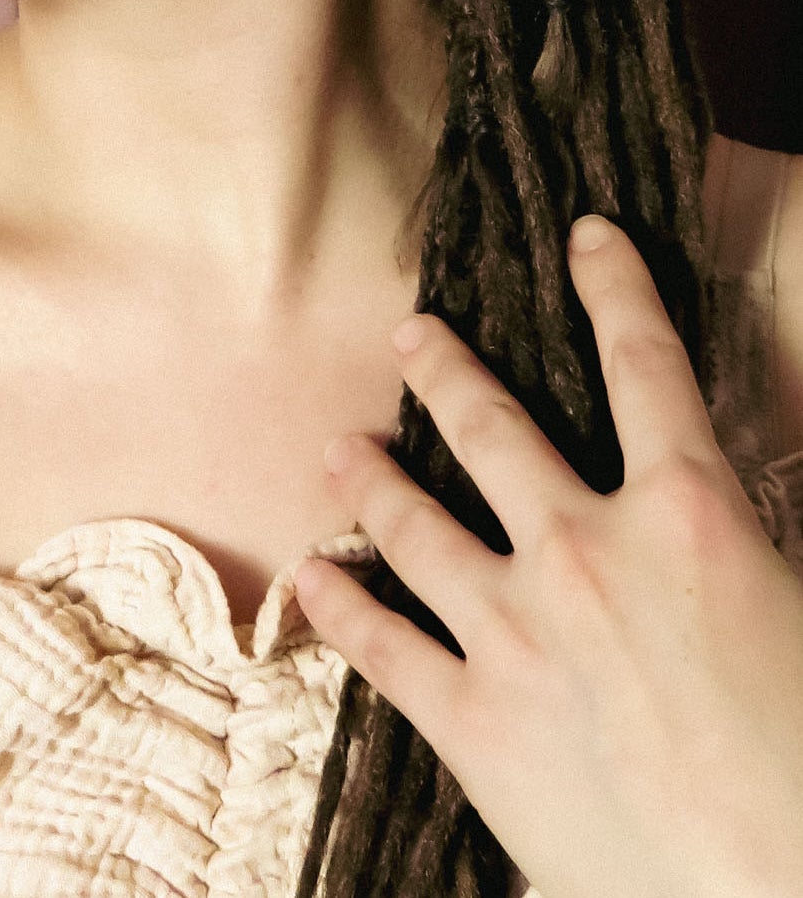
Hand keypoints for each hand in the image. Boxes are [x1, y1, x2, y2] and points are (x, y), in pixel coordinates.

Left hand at [292, 214, 802, 897]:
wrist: (766, 892)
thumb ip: (748, 539)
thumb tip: (728, 505)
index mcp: (690, 517)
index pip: (648, 366)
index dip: (616, 288)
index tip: (585, 234)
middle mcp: (586, 552)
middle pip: (496, 430)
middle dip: (447, 371)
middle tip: (412, 333)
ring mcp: (516, 633)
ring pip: (417, 526)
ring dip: (371, 479)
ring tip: (340, 445)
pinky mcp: (473, 719)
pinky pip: (384, 649)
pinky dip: (339, 610)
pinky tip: (308, 579)